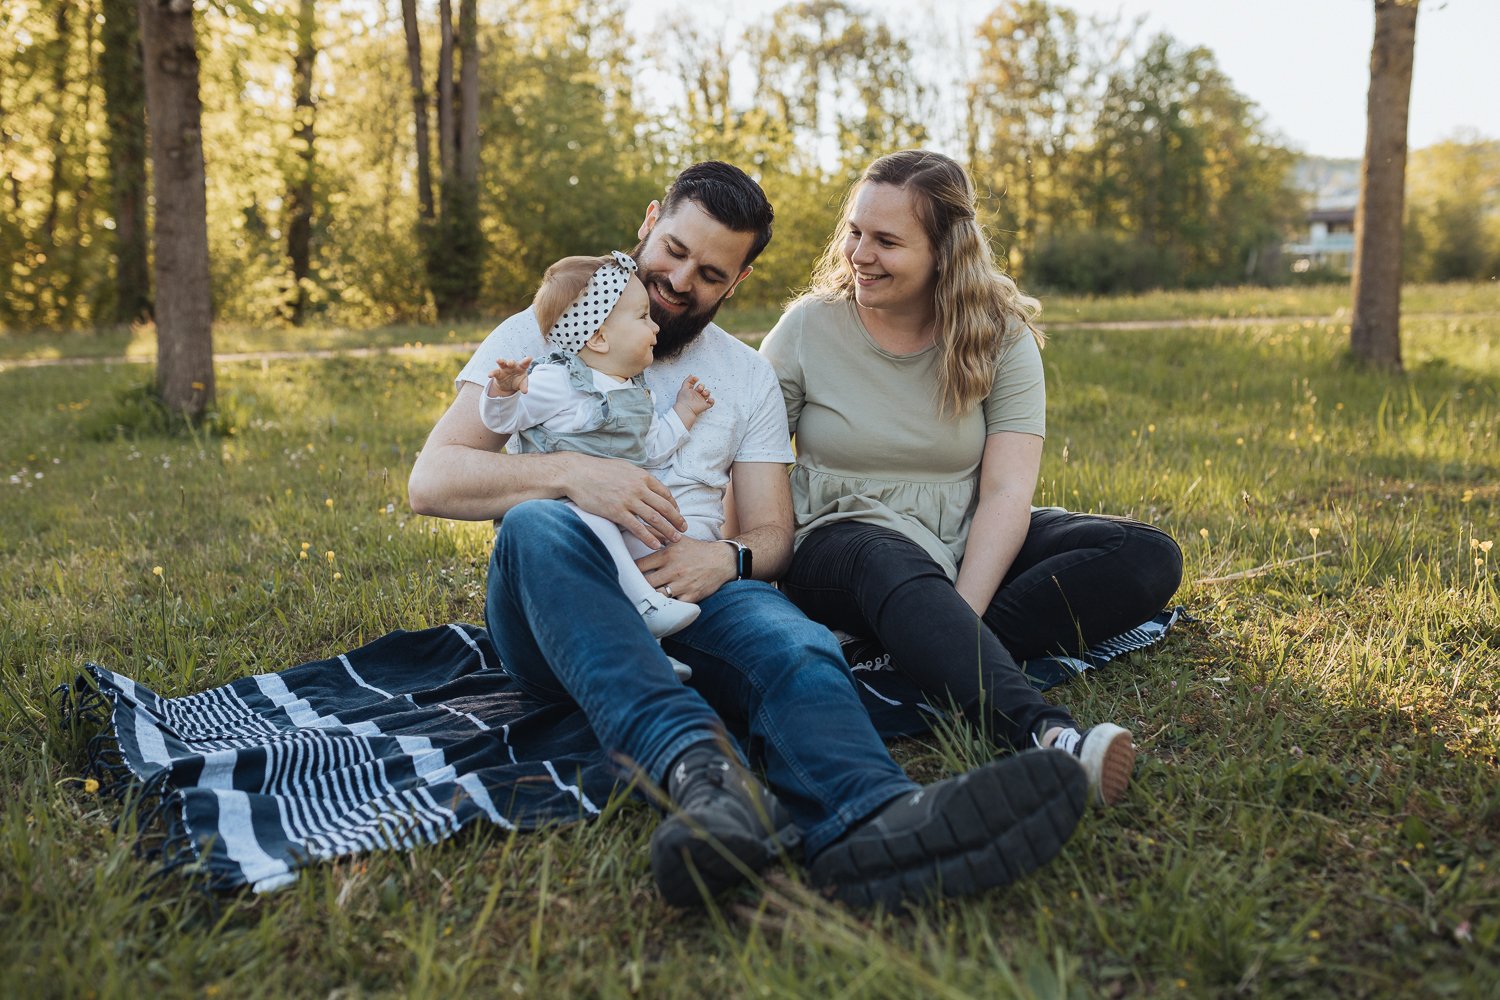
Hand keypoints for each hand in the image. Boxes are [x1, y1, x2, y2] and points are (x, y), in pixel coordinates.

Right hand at [486, 356, 530, 396]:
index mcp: (521, 367)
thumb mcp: (522, 383)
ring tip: (498, 360)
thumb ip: (524, 386)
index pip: (525, 363)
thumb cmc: (518, 381)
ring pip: (502, 363)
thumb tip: (525, 391)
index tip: (530, 358)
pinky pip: (495, 372)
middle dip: (511, 362)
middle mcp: (513, 366)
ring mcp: (505, 368)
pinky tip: (490, 375)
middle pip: (512, 362)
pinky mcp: (498, 373)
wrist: (508, 384)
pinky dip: (492, 373)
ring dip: (500, 361)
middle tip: (510, 363)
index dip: (527, 361)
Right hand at [561, 453, 685, 546]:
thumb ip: (638, 477)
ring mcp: (628, 500)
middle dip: (677, 520)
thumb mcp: (624, 468)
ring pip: (655, 518)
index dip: (674, 506)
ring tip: (675, 540)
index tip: (677, 515)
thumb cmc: (599, 470)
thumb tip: (648, 483)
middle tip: (684, 529)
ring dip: (667, 530)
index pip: (665, 493)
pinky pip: (637, 527)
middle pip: (665, 507)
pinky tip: (655, 545)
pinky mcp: (616, 512)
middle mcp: (638, 488)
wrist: (578, 473)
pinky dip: (648, 537)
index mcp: (642, 476)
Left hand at [635, 537, 736, 603]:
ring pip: (658, 596)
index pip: (640, 565)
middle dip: (638, 586)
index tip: (627, 574)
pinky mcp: (691, 596)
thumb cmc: (697, 550)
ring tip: (645, 598)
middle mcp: (674, 570)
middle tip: (633, 589)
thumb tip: (639, 525)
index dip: (631, 571)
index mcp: (668, 555)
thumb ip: (657, 534)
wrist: (722, 561)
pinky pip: (674, 606)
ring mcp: (683, 584)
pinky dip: (668, 607)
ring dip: (651, 597)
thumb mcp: (677, 540)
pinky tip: (662, 606)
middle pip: (646, 582)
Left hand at [674, 375, 714, 419]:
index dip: (695, 380)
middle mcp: (696, 395)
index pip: (694, 384)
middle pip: (702, 387)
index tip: (696, 379)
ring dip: (707, 391)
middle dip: (702, 386)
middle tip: (699, 388)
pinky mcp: (705, 405)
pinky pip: (711, 402)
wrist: (686, 409)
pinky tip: (708, 399)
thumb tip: (691, 375)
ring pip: (707, 393)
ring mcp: (701, 400)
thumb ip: (687, 380)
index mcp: (690, 391)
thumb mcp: (683, 388)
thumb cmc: (683, 399)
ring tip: (704, 393)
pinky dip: (712, 400)